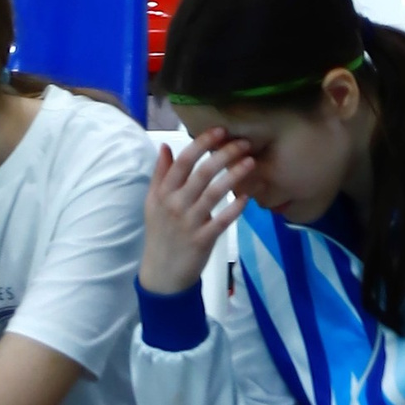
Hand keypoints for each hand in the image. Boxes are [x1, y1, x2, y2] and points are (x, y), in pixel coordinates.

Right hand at [140, 134, 248, 293]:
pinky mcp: (202, 240)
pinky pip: (221, 221)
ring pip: (213, 194)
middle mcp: (175, 205)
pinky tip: (247, 196)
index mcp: (163, 193)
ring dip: (234, 176)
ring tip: (251, 162)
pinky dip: (235, 208)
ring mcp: (189, 223)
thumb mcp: (153, 203)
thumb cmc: (161, 232)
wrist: (161, 274)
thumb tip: (165, 146)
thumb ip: (160, 175)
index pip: (183, 162)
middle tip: (245, 142)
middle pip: (202, 174)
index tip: (221, 130)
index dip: (202, 143)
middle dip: (224, 154)